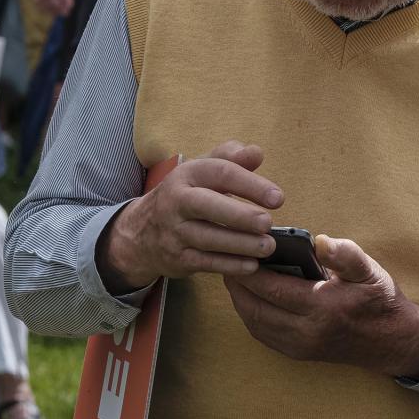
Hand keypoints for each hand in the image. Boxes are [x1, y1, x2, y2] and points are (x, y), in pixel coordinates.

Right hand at [96, 140, 282, 292]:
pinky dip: (230, 265)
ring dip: (241, 244)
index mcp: (187, 174)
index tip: (278, 198)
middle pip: (207, 205)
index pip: (220, 173)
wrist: (141, 232)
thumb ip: (230, 158)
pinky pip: (205, 263)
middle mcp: (176, 201)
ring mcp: (174, 232)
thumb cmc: (187, 195)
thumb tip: (256, 153)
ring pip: (208, 238)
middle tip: (268, 222)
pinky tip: (252, 265)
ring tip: (268, 245)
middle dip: (239, 215)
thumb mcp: (203, 171)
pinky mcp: (177, 258)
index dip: (250, 184)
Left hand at [223, 234, 418, 377]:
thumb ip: (345, 254)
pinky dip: (251, 314)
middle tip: (228, 261)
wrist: (392, 340)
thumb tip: (321, 241)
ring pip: (255, 322)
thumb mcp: (369, 271)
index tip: (238, 251)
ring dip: (240, 300)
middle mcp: (307, 331)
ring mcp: (300, 346)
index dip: (249, 271)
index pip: (271, 288)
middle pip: (255, 307)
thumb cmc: (380, 300)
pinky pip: (262, 334)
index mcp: (322, 307)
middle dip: (237, 284)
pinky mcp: (298, 353)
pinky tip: (250, 298)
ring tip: (236, 277)